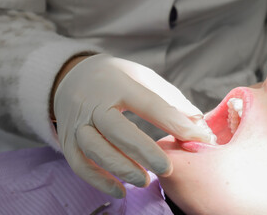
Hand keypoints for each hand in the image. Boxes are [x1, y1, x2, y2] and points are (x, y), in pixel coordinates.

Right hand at [53, 54, 210, 197]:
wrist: (72, 76)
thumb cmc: (114, 78)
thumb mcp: (141, 76)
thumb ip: (169, 98)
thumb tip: (197, 123)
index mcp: (117, 83)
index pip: (149, 104)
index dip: (175, 123)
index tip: (199, 139)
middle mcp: (93, 102)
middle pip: (117, 130)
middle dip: (144, 152)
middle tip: (166, 169)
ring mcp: (76, 121)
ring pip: (95, 149)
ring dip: (121, 168)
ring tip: (144, 180)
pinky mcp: (66, 139)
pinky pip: (78, 163)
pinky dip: (98, 180)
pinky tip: (119, 189)